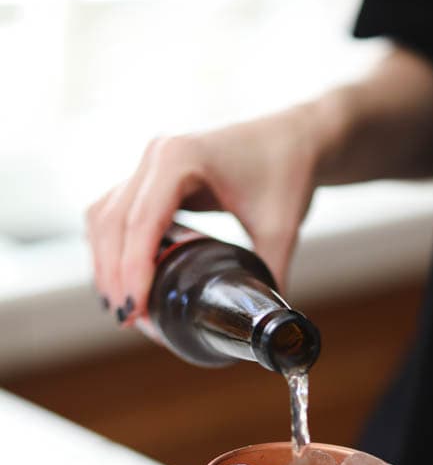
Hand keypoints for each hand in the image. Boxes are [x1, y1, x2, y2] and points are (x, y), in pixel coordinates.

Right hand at [85, 105, 320, 324]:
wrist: (296, 136)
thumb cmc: (289, 169)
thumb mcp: (282, 227)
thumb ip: (270, 277)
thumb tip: (264, 328)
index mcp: (181, 157)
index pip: (142, 222)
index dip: (133, 270)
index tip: (135, 310)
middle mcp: (156, 155)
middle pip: (113, 221)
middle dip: (113, 274)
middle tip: (127, 320)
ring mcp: (149, 164)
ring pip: (105, 217)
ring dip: (105, 262)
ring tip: (124, 308)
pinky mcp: (151, 177)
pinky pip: (116, 212)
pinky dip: (113, 247)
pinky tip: (124, 280)